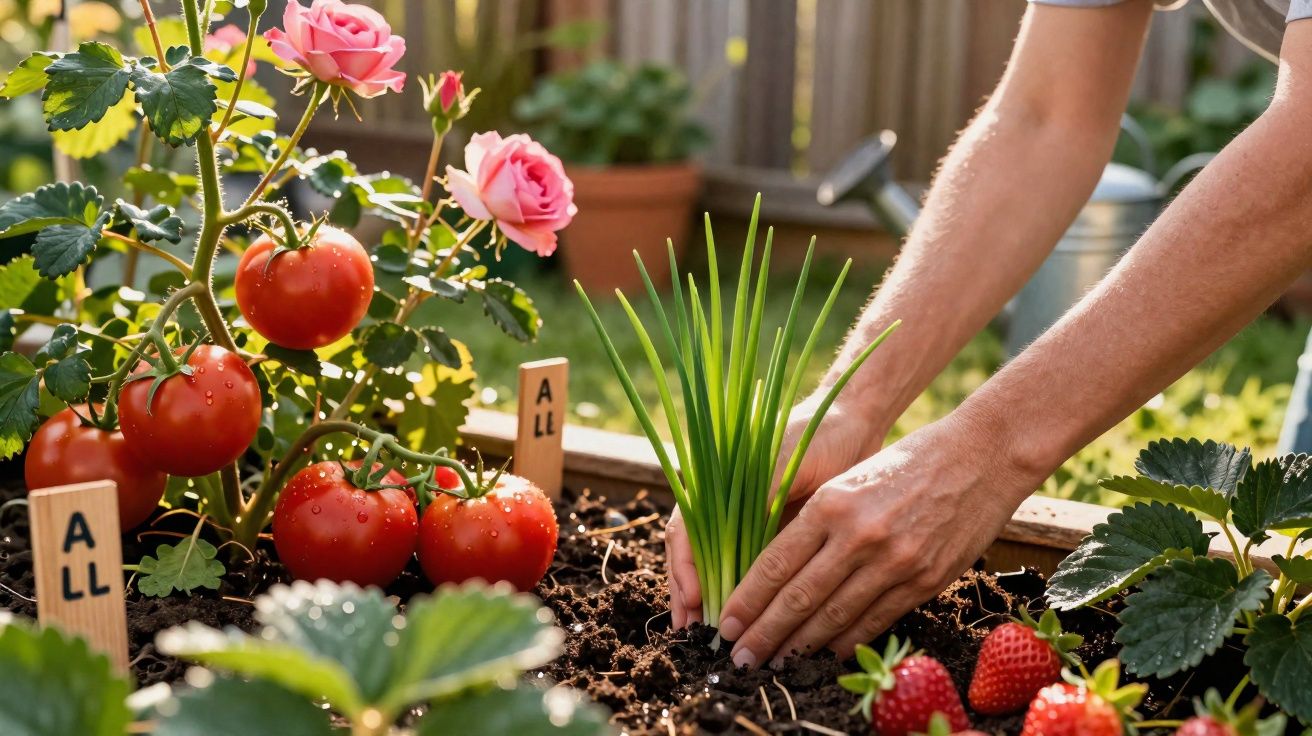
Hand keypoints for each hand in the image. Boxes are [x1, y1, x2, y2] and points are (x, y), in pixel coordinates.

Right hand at [666, 396, 884, 628]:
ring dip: (712, 601)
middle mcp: (721, 503)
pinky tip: (747, 618)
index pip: (683, 533)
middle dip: (690, 598)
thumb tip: (741, 557)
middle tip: (694, 635)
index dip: (684, 571)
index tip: (693, 604)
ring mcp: (742, 518)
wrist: (848, 423)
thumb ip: (757, 503)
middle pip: (692, 557)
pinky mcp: (767, 531)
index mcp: (714, 482)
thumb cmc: (813, 436)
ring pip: (716, 566)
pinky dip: (743, 593)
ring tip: (712, 636)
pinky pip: (748, 566)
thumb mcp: (782, 466)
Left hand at [715, 414, 1034, 667]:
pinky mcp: (925, 580)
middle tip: (739, 659)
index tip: (726, 624)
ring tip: (775, 663)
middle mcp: (859, 536)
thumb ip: (818, 522)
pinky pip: (876, 619)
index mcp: (832, 504)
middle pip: (799, 597)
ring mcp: (894, 562)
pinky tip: (825, 654)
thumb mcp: (850, 479)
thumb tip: (780, 570)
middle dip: (765, 634)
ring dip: (800, 647)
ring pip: (835, 616)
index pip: (775, 564)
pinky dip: (847, 641)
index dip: (747, 600)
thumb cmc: (909, 461)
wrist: (981, 455)